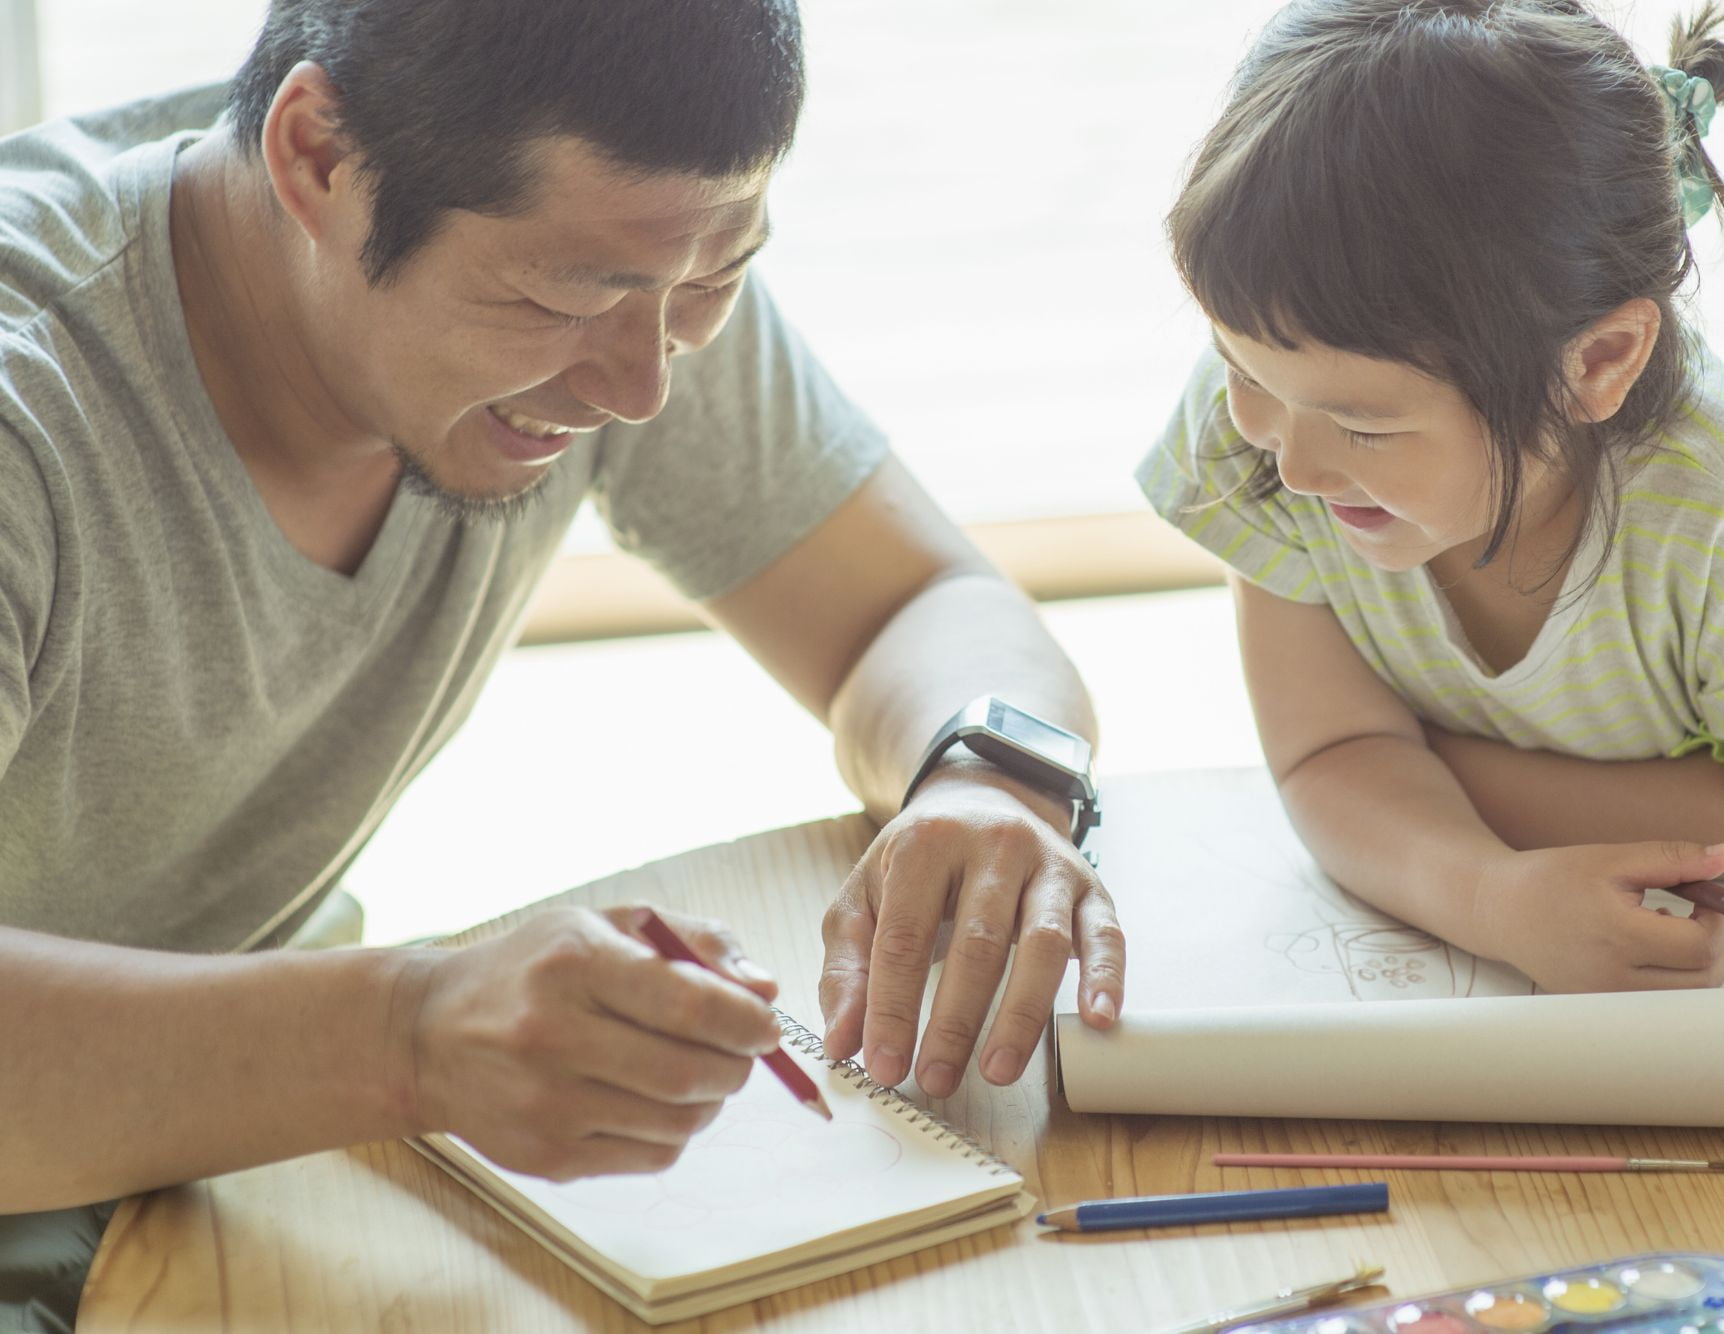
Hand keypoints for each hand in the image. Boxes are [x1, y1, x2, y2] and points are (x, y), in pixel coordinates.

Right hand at [401, 905, 780, 1179]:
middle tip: (742, 1052)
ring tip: (699, 1074)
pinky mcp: (545, 1157)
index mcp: (574, 964)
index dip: (745, 1020)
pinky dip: (675, 1132)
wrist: (431, 1033)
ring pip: (678, 1121)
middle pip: (689, 1072)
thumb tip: (766, 988)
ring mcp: (545, 1104)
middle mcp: (553, 1035)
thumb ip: (695, 943)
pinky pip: (650, 1156)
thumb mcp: (605, 925)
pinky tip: (657, 1102)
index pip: (686, 1002)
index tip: (764, 1024)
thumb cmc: (536, 968)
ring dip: (711, 1100)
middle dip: (738, 1065)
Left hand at [818, 760, 1123, 1097]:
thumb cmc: (917, 862)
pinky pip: (1105, 934)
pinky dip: (1106, 978)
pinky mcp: (1089, 887)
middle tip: (936, 1079)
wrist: (981, 800)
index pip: (906, 937)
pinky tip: (1096, 1020)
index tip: (885, 1066)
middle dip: (955, 1021)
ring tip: (999, 1070)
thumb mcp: (863, 898)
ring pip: (1043, 942)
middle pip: (978, 943)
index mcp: (926, 845)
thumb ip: (847, 969)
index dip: (893, 1007)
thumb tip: (841, 1042)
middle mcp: (993, 846)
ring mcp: (1048, 864)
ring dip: (1022, 1014)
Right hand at [1474, 841, 1723, 990]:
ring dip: (1688, 965)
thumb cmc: (1551, 879)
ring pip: (1679, 995)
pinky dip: (1661, 977)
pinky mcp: (1598, 1004)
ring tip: (1660, 931)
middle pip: (1700, 978)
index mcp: (1617, 934)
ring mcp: (1604, 996)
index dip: (1714, 920)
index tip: (1700, 899)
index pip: (1700, 946)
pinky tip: (1639, 948)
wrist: (1496, 909)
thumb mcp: (1611, 858)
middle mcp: (1611, 975)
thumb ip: (1673, 858)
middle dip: (1707, 945)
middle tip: (1687, 915)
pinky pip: (1650, 1000)